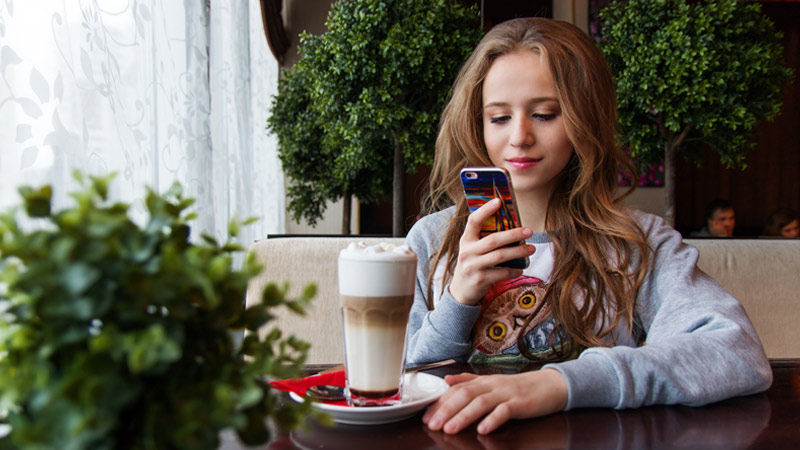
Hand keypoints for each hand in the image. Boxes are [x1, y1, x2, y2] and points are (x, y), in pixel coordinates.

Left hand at [422, 369, 567, 434]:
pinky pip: (505, 411)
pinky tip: (483, 429)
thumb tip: (447, 380)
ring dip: (464, 416)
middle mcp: (492, 385)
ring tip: (450, 429)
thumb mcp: (492, 382)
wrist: (551, 385)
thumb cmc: (519, 387)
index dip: (440, 402)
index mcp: (484, 381)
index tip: (426, 415)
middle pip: (465, 395)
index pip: (457, 390)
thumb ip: (469, 380)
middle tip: (433, 424)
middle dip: (447, 410)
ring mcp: (507, 394)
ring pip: (481, 403)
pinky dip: (493, 420)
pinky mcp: (521, 404)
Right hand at [449, 198, 534, 304]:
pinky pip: (502, 273)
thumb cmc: (472, 264)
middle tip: (529, 230)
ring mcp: (473, 267)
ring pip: (500, 256)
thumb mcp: (472, 249)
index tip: (499, 201)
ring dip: (518, 251)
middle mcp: (467, 252)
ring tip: (531, 248)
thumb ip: (484, 238)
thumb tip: (511, 225)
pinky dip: (514, 270)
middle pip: (493, 240)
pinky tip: (520, 269)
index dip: (485, 210)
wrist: (461, 291)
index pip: (473, 221)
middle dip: (513, 234)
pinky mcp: (481, 280)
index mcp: (466, 240)